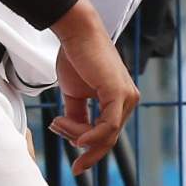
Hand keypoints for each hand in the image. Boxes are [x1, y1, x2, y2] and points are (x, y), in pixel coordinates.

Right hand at [50, 0, 138, 174]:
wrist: (76, 33)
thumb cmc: (76, 58)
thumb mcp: (74, 94)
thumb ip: (77, 117)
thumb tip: (75, 139)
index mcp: (120, 102)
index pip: (107, 135)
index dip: (87, 149)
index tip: (68, 152)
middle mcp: (129, 101)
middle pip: (107, 139)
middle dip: (82, 146)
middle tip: (57, 134)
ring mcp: (127, 98)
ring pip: (106, 135)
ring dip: (77, 134)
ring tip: (58, 122)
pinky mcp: (119, 94)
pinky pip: (108, 127)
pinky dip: (92, 136)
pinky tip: (78, 139)